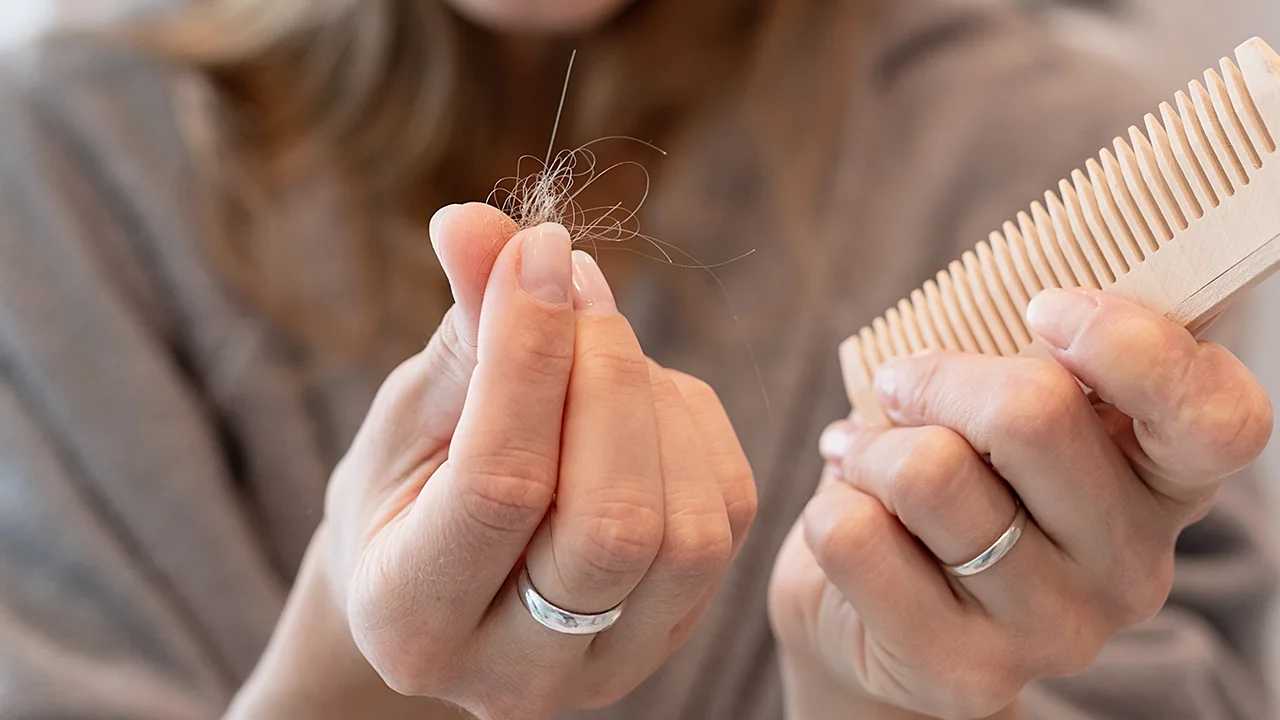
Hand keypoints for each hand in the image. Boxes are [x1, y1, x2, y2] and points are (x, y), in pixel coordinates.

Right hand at [316, 204, 755, 719]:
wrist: (434, 584)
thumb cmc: (405, 491)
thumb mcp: (409, 415)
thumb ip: (458, 332)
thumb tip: (476, 222)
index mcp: (410, 620)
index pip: (500, 484)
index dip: (531, 351)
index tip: (538, 249)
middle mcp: (515, 674)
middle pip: (612, 524)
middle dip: (606, 376)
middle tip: (578, 287)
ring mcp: (611, 666)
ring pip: (687, 531)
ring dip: (654, 401)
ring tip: (601, 345)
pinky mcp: (677, 631)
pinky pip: (727, 514)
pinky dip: (693, 424)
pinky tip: (639, 391)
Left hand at [768, 288, 1271, 719]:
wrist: (876, 615)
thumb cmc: (955, 479)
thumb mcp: (1005, 409)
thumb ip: (1040, 355)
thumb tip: (1050, 279)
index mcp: (1165, 479)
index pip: (1215, 416)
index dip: (1127, 344)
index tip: (1042, 310)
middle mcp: (1134, 565)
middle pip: (1031, 414)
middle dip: (934, 377)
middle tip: (900, 386)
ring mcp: (1056, 630)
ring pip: (930, 473)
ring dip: (868, 444)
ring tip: (858, 455)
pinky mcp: (966, 672)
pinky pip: (856, 536)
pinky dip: (829, 502)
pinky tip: (851, 514)